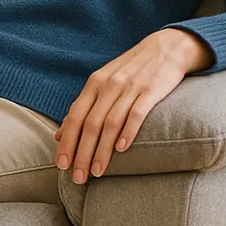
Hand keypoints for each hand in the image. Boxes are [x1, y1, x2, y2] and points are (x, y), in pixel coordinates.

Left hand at [54, 28, 213, 183]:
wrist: (166, 47)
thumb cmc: (132, 69)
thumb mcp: (104, 82)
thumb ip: (84, 106)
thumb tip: (59, 135)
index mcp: (95, 83)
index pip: (75, 116)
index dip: (67, 142)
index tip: (61, 164)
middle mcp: (109, 85)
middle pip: (90, 124)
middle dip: (82, 153)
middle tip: (78, 177)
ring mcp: (130, 87)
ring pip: (110, 123)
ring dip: (102, 150)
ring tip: (97, 172)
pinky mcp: (151, 90)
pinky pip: (137, 114)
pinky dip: (127, 132)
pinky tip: (121, 149)